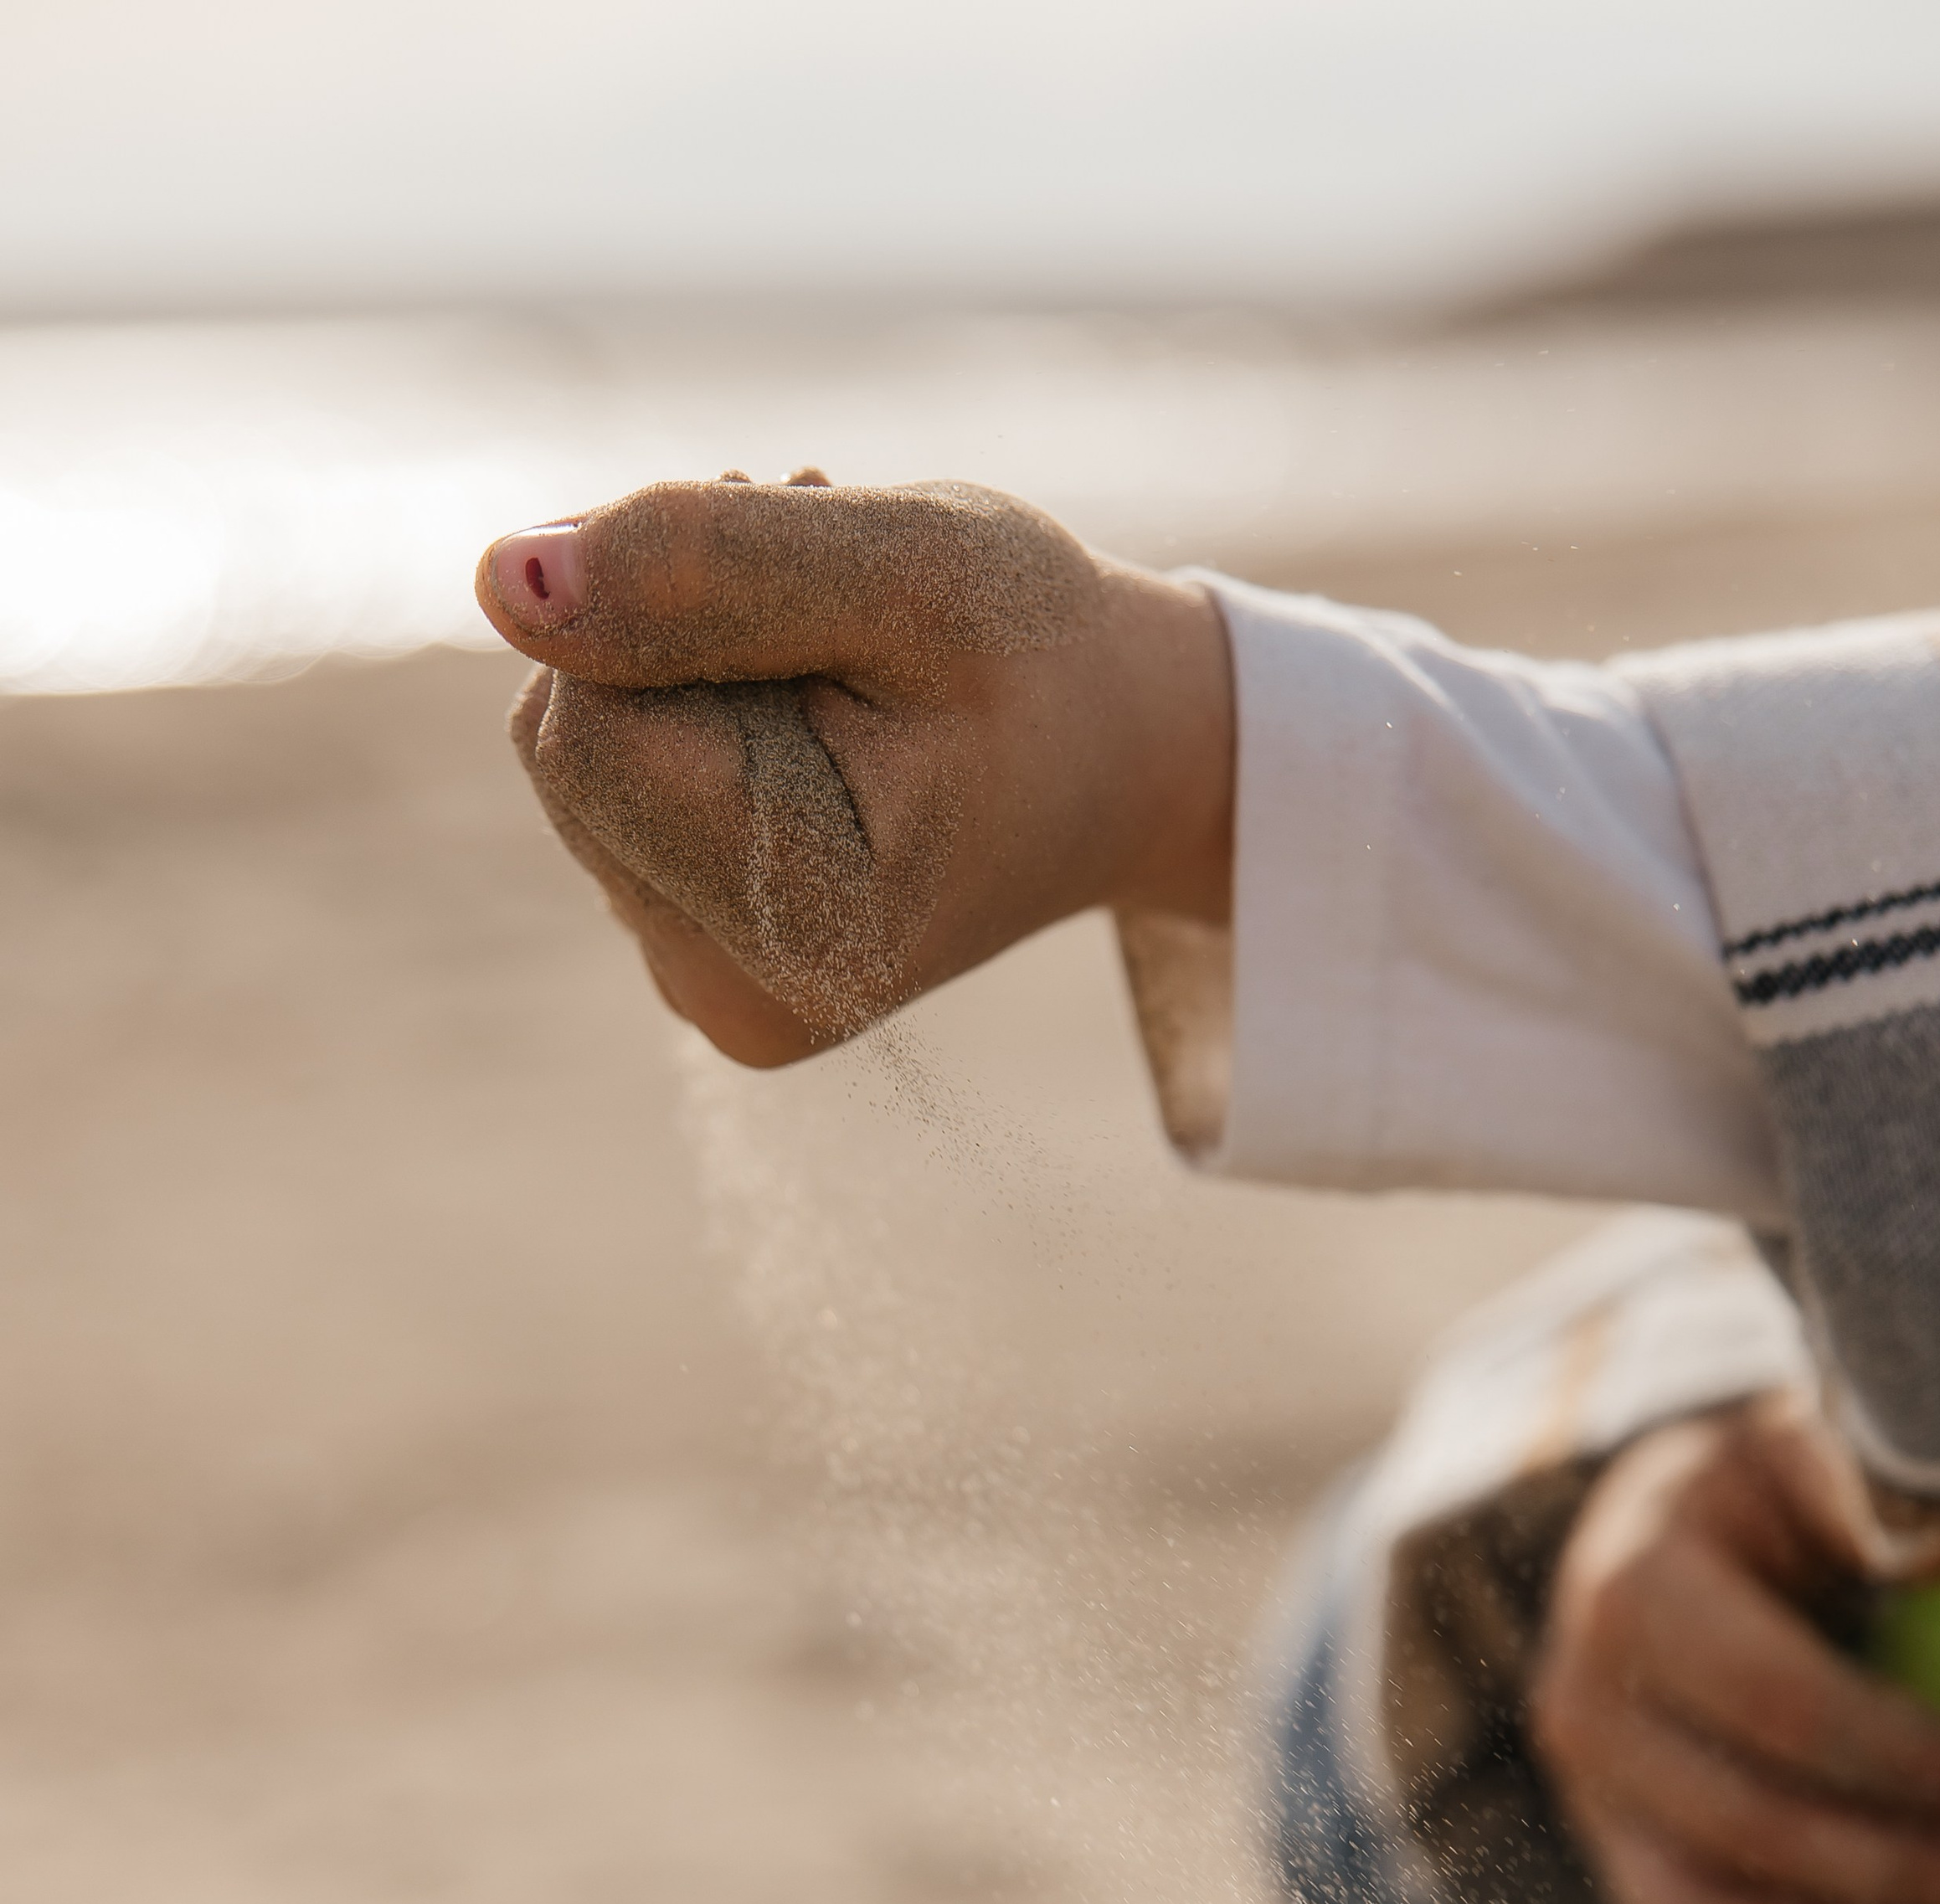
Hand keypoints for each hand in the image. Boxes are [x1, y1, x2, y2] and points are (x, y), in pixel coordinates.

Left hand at [475, 474, 1233, 1062]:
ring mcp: (702, 985)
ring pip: (577, 751)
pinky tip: (813, 707)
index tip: (819, 589)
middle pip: (562, 743)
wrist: (1130, 755)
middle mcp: (725, 994)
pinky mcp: (693, 949)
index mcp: (792, 933)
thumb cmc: (1043, 660)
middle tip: (833, 609)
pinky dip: (693, 711)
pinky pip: (611, 785)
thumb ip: (705, 562)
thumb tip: (498, 577)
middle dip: (670, 632)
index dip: (674, 610)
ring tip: (837, 657)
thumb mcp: (909, 566)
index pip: (582, 722)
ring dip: (685, 657)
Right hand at [1529, 1389, 1939, 1903]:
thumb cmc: (1773, 1492)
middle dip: (1908, 1867)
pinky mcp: (1610, 1851)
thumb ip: (1870, 1488)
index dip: (1906, 1757)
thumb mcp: (1811, 1456)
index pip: (1775, 1698)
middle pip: (1746, 1816)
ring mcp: (1586, 1788)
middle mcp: (1584, 1696)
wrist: (1673, 1534)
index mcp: (1635, 1583)